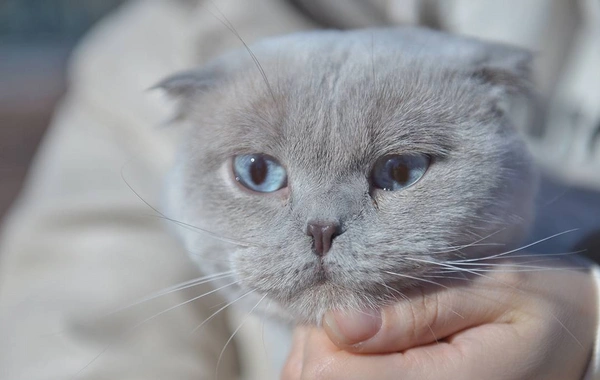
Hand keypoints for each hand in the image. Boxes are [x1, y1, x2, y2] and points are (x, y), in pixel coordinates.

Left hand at [282, 257, 596, 379]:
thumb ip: (416, 312)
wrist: (574, 337)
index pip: (330, 373)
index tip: (349, 300)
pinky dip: (339, 361)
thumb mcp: (492, 291)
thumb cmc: (539, 306)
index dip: (322, 333)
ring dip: (326, 353)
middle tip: (356, 308)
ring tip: (364, 324)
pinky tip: (363, 343)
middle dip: (320, 342)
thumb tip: (337, 322)